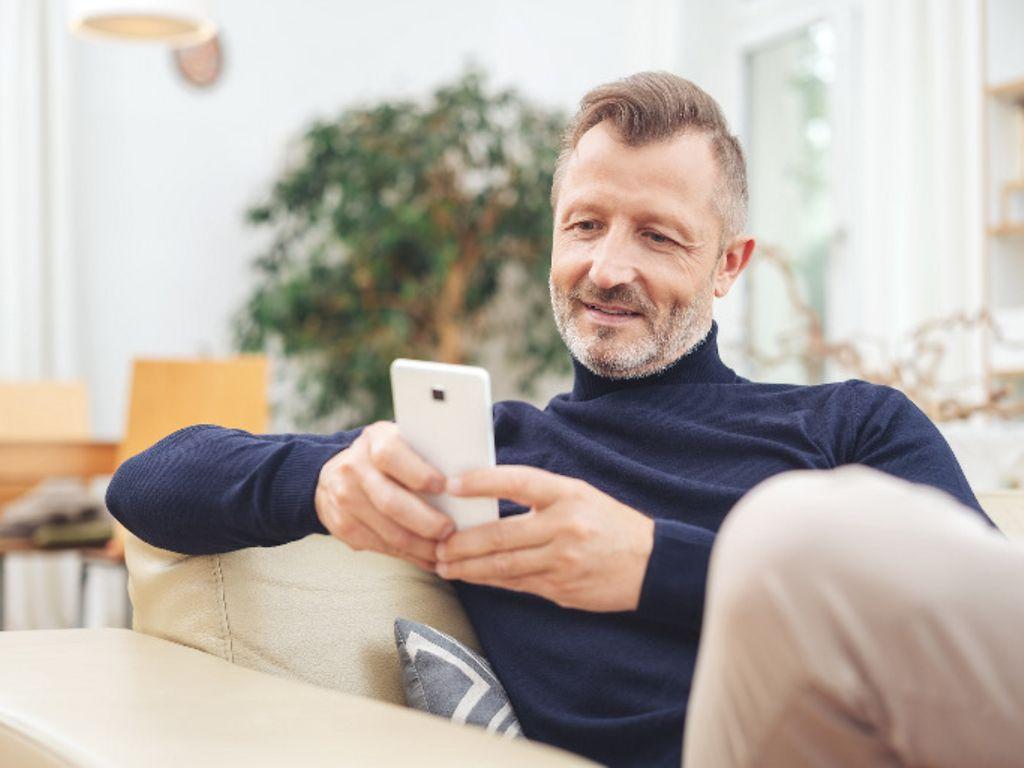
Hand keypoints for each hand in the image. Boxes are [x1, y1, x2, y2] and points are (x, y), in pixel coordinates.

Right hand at [315, 421, 452, 570]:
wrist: (337, 474)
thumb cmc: (391, 459)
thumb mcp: (404, 444)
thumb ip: (428, 455)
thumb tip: (470, 479)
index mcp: (374, 440)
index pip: (390, 456)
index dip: (418, 473)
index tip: (445, 488)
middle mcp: (353, 467)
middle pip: (390, 502)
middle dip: (425, 522)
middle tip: (450, 531)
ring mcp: (343, 498)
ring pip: (387, 532)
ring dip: (420, 547)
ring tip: (444, 551)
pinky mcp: (341, 526)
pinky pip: (379, 546)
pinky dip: (407, 556)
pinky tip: (427, 557)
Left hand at [435, 466, 654, 611]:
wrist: (653, 565)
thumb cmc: (610, 523)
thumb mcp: (580, 495)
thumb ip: (539, 495)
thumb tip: (487, 499)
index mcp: (568, 494)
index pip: (516, 481)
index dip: (481, 481)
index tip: (452, 484)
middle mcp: (564, 526)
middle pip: (499, 534)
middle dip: (462, 542)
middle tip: (437, 543)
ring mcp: (562, 561)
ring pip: (502, 566)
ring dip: (468, 567)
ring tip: (444, 565)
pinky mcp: (561, 589)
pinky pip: (516, 584)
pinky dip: (490, 581)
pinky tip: (472, 578)